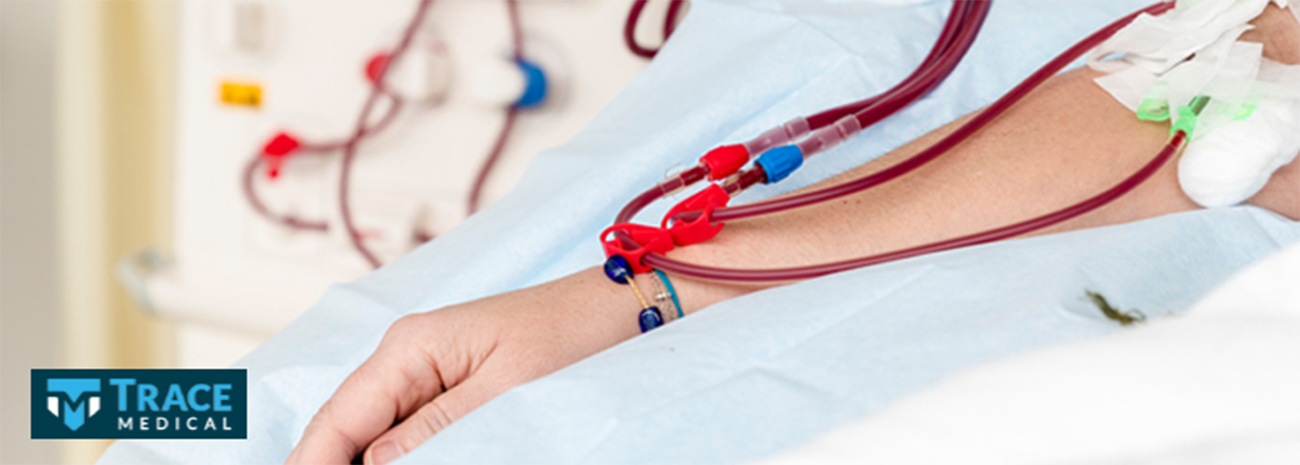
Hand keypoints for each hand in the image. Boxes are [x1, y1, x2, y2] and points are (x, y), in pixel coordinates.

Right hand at [285, 268, 640, 464]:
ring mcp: (425, 373)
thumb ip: (436, 429)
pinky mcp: (448, 388)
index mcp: (411, 346)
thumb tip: (374, 463)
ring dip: (360, 461)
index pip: (339, 417)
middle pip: (344, 428)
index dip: (313, 462)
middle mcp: (407, 356)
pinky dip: (394, 454)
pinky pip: (404, 429)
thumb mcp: (505, 389)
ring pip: (370, 433)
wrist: (617, 309)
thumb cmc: (571, 332)